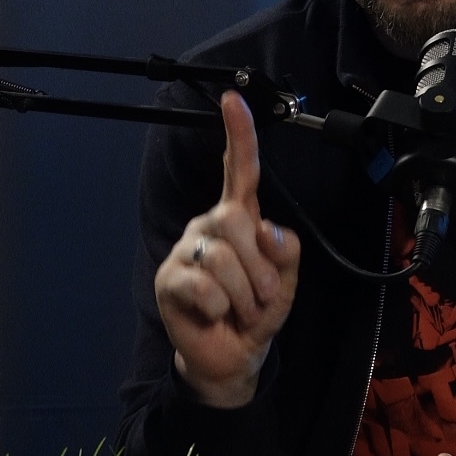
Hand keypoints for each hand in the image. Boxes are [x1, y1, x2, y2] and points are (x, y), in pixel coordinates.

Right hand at [154, 90, 299, 406]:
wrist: (233, 356)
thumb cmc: (257, 312)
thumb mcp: (286, 282)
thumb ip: (285, 252)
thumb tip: (266, 229)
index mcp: (240, 218)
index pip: (239, 170)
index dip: (238, 135)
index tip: (233, 98)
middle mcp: (209, 225)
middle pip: (236, 220)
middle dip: (260, 267)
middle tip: (262, 297)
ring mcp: (185, 249)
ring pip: (222, 258)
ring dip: (245, 295)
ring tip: (240, 309)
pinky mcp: (169, 278)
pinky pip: (205, 287)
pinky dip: (221, 308)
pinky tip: (215, 315)